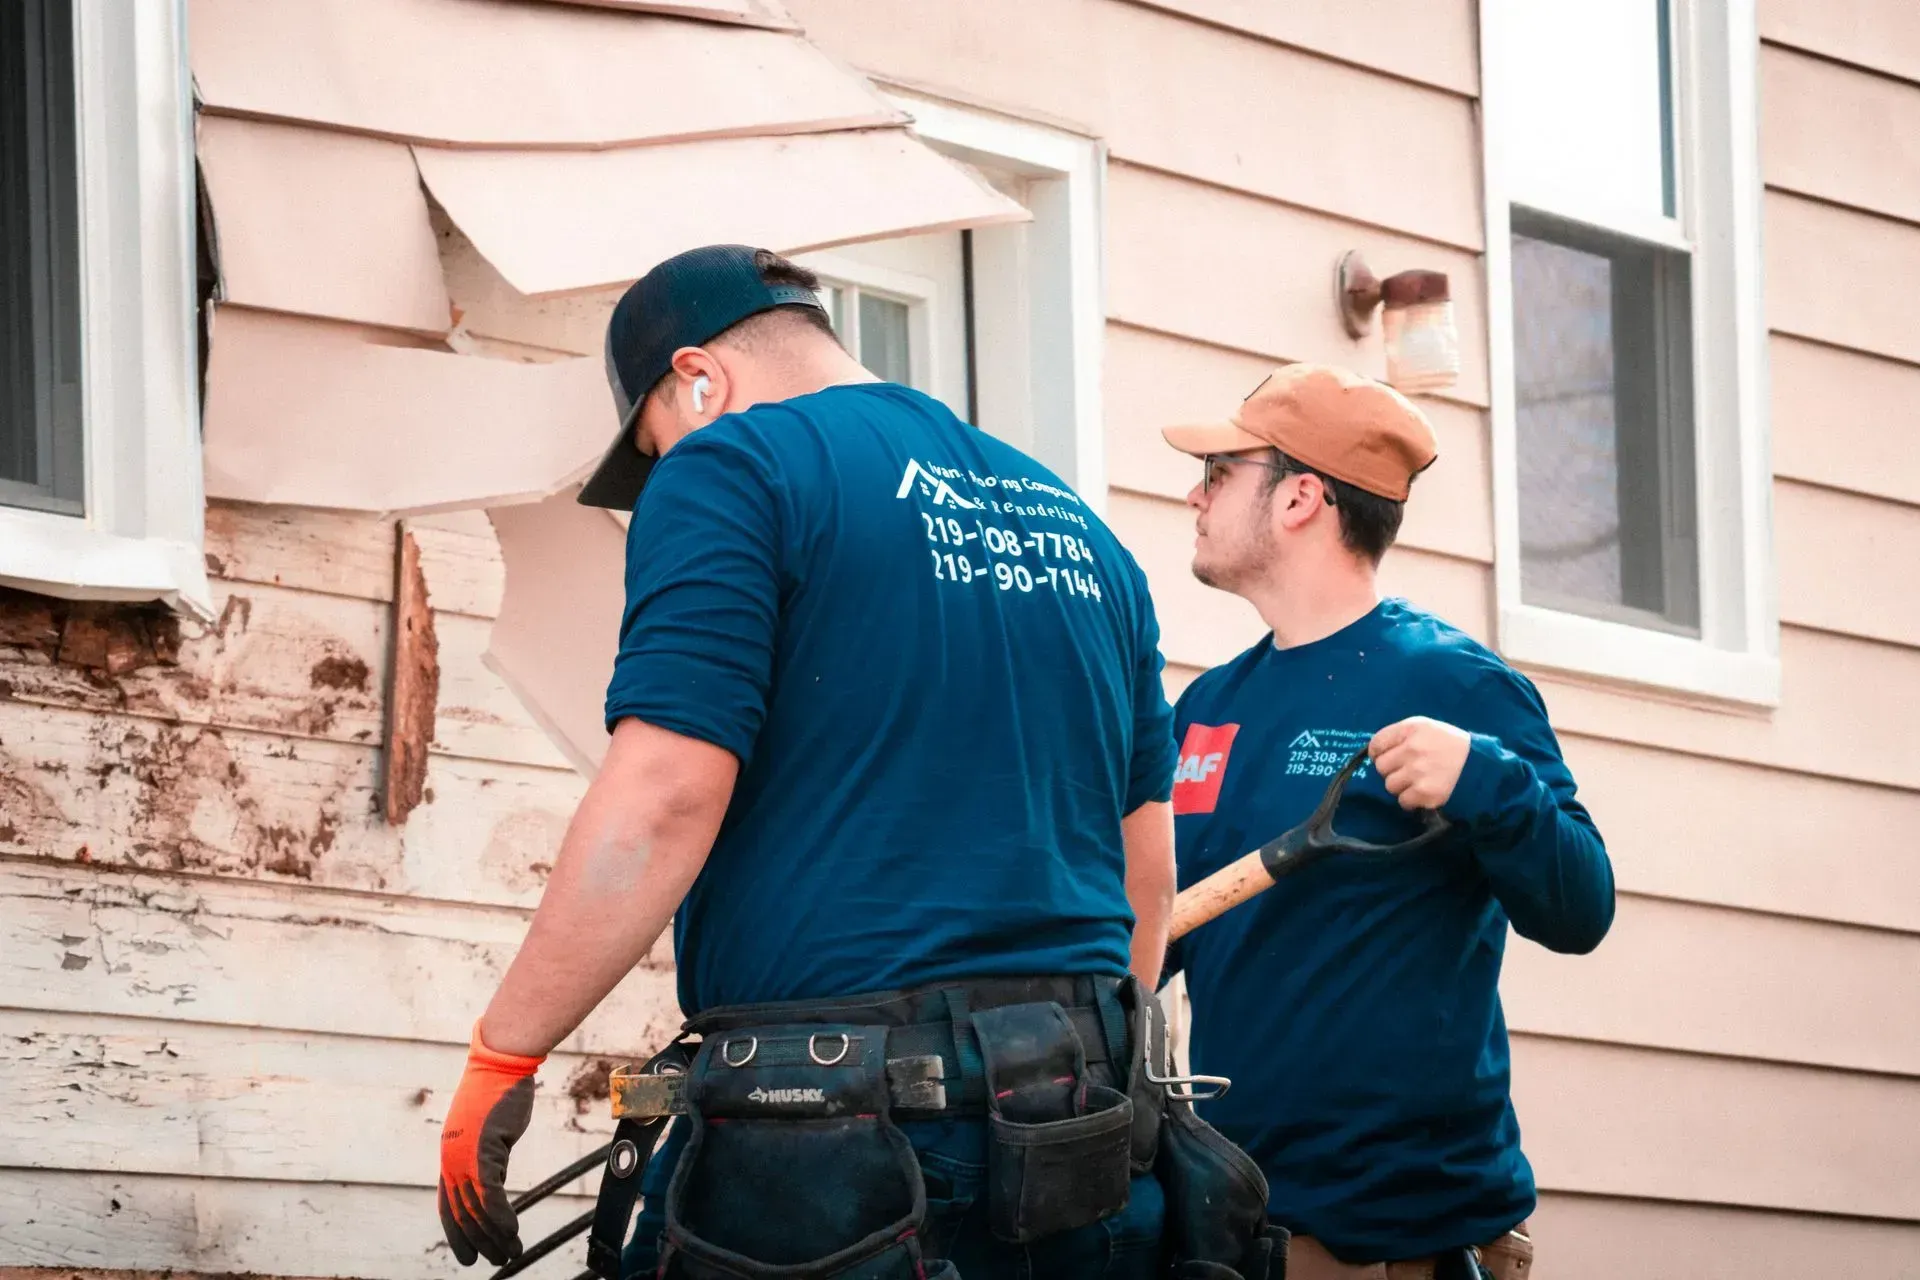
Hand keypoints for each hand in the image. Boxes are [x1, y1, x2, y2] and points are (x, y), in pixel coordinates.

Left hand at [439, 1024, 543, 1265]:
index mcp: (449, 1155)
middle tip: (494, 1261)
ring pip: (475, 1209)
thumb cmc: (498, 1090)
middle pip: (460, 1213)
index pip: (447, 1205)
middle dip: (477, 1242)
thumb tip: (494, 1178)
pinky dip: (501, 1217)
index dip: (457, 1233)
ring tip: (511, 1252)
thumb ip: (487, 1155)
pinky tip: (512, 1231)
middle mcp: (451, 1159)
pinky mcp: (482, 1151)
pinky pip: (490, 1194)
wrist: (501, 1064)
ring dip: (494, 1236)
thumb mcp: (488, 1130)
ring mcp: (464, 1156)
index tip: (468, 1254)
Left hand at [1369, 716, 1471, 811]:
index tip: (1388, 758)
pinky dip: (1411, 800)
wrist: (1480, 765)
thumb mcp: (1427, 728)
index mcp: (1411, 729)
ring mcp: (1418, 772)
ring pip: (1390, 786)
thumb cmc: (1449, 745)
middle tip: (1408, 770)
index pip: (1376, 744)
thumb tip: (1375, 752)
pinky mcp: (1426, 792)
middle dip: (1392, 770)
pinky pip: (1403, 801)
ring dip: (1401, 787)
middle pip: (1381, 767)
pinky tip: (1423, 792)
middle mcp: (1412, 749)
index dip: (1378, 753)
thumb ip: (1401, 735)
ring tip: (1418, 781)